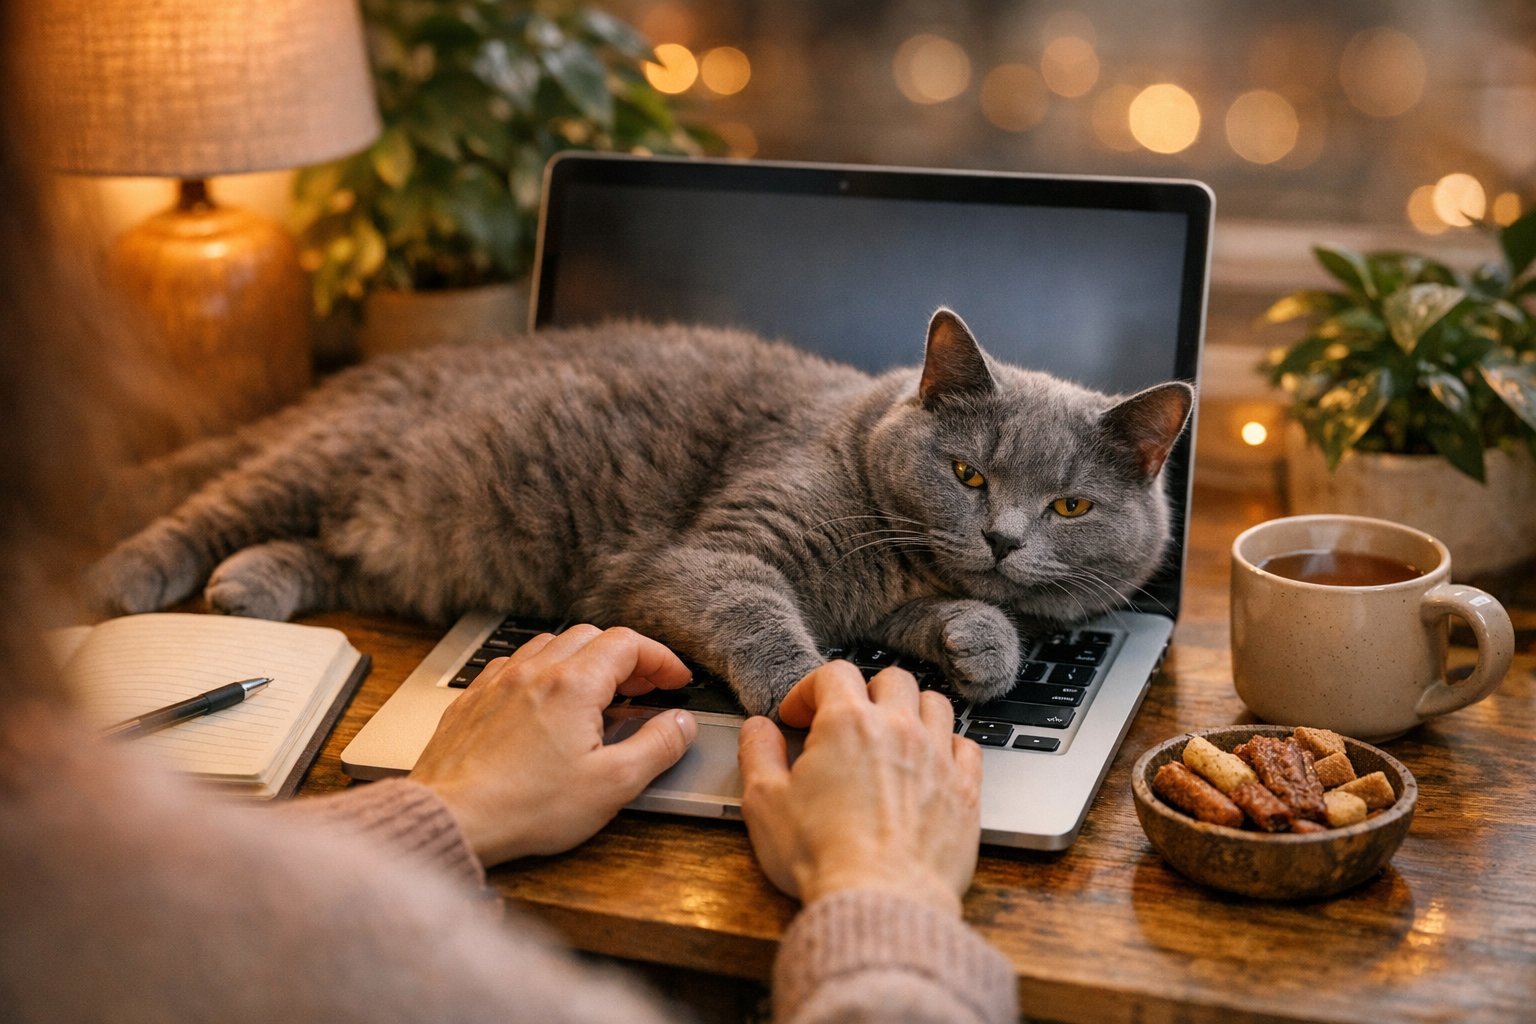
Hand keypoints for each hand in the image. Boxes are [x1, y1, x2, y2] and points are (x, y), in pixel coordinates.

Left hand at [410, 625, 697, 864]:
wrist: (453, 818)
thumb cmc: (526, 808)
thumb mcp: (612, 785)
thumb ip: (657, 746)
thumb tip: (682, 723)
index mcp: (573, 685)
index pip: (629, 644)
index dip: (661, 659)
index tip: (676, 680)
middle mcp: (534, 672)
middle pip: (592, 637)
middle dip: (626, 657)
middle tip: (644, 688)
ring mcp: (500, 682)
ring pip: (552, 645)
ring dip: (584, 659)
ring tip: (599, 693)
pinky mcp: (474, 699)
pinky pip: (516, 664)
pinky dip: (543, 671)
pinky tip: (547, 700)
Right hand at [737, 662, 981, 916]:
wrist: (881, 903)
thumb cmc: (823, 857)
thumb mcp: (765, 803)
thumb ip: (758, 754)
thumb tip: (758, 729)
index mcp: (848, 724)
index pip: (833, 674)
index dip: (809, 691)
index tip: (798, 717)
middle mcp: (898, 729)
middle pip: (891, 679)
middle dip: (865, 693)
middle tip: (847, 723)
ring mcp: (937, 757)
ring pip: (935, 704)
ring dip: (912, 711)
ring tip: (893, 736)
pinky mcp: (965, 790)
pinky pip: (966, 746)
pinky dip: (948, 747)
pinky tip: (931, 765)